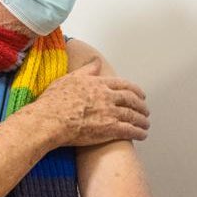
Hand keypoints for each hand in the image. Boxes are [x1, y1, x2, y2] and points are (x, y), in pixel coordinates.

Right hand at [35, 58, 149, 145]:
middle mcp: (108, 97)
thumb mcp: (70, 78)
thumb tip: (96, 61)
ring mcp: (110, 113)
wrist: (49, 120)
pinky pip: (130, 130)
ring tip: (146, 124)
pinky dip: (139, 132)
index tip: (140, 94)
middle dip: (141, 106)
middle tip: (146, 110)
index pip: (124, 85)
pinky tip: (143, 135)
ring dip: (142, 120)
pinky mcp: (109, 129)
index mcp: (99, 84)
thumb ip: (87, 70)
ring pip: (133, 115)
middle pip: (131, 100)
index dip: (135, 90)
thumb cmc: (54, 100)